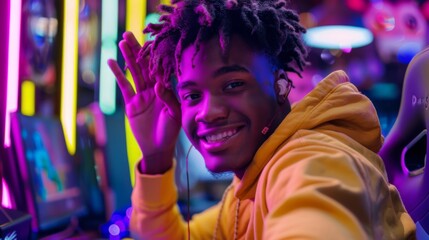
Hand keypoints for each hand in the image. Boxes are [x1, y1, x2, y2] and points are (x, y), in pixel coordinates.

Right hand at [108, 32, 180, 173]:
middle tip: (129, 34)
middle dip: (137, 50)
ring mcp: (141, 95)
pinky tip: (112, 62)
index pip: (159, 68)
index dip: (154, 55)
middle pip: (144, 66)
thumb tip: (159, 84)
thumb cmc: (171, 131)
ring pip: (134, 72)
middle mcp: (154, 89)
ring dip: (128, 57)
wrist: (158, 147)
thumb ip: (168, 99)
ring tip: (121, 42)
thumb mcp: (175, 115)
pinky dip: (118, 74)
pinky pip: (124, 86)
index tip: (149, 40)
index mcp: (166, 90)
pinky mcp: (131, 103)